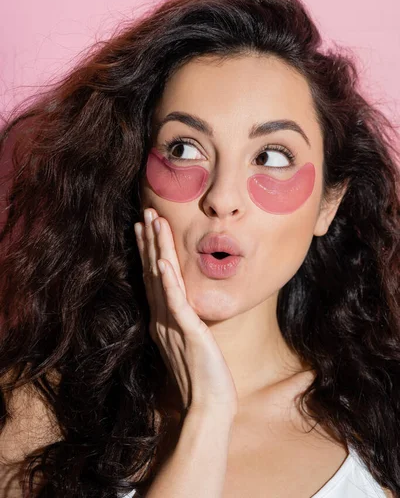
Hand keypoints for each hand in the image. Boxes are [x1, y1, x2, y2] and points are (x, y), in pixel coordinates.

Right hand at [134, 208, 237, 417]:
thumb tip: (181, 309)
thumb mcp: (188, 344)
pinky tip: (163, 262)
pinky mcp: (188, 332)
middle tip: (146, 214)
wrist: (207, 407)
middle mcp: (162, 319)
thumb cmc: (201, 379)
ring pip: (161, 280)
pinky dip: (168, 281)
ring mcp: (172, 325)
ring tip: (153, 224)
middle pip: (152, 272)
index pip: (152, 279)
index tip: (144, 228)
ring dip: (157, 250)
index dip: (148, 252)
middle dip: (149, 241)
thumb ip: (181, 324)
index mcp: (162, 320)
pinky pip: (176, 303)